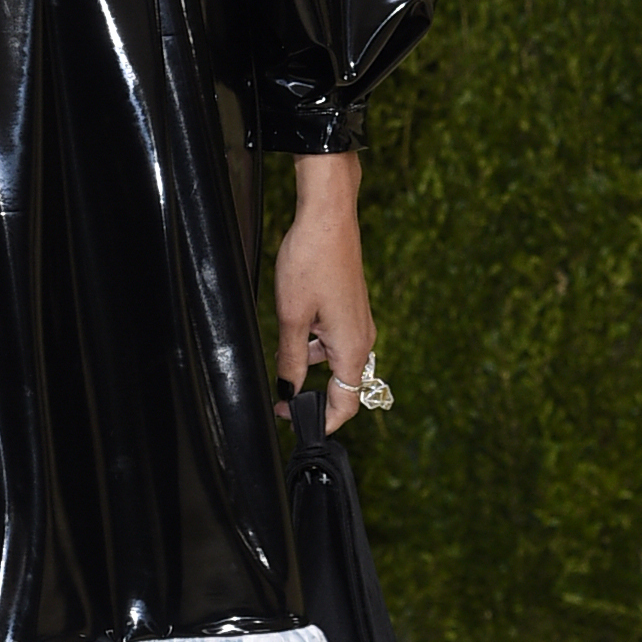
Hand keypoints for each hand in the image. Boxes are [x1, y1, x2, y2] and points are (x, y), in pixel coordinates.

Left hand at [274, 154, 372, 435]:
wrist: (328, 218)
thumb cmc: (311, 262)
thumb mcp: (292, 318)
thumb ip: (291, 361)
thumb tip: (289, 392)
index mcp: (352, 348)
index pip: (346, 404)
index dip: (321, 422)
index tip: (294, 424)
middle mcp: (362, 340)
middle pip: (342, 387)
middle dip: (313, 398)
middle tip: (281, 402)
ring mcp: (358, 324)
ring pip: (334, 362)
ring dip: (309, 368)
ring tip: (279, 359)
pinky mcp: (351, 309)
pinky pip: (334, 341)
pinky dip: (314, 346)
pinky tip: (291, 331)